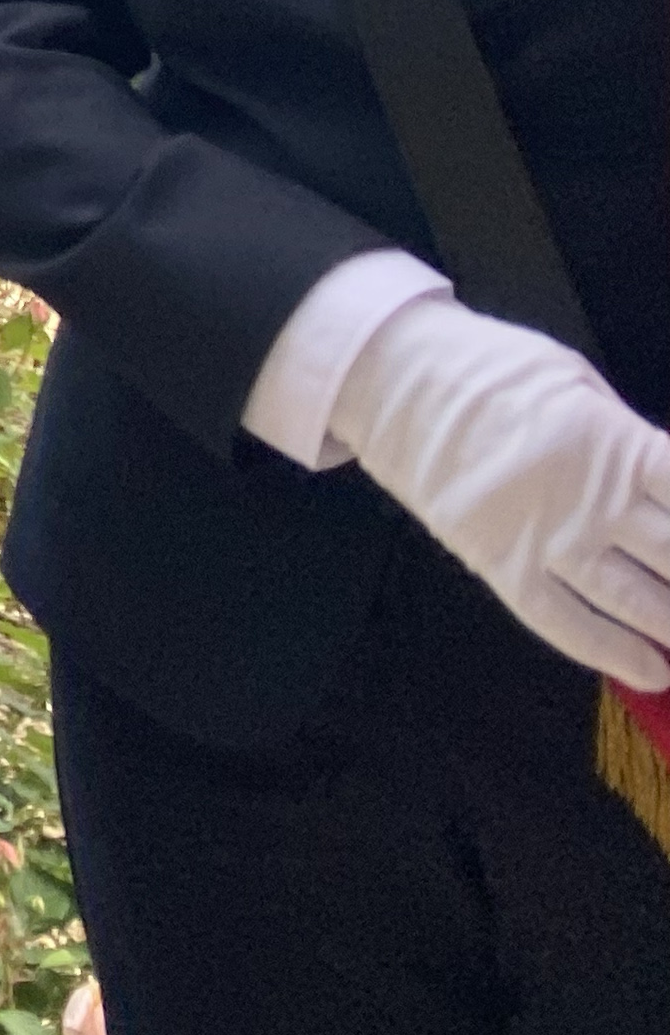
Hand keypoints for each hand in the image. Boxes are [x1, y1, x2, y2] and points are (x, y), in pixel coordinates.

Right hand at [330, 294, 669, 687]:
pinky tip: (647, 669)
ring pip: (632, 598)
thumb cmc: (486, 364)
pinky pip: (561, 620)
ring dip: (669, 623)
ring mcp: (546, 536)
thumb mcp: (574, 379)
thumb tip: (661, 486)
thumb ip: (624, 436)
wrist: (391, 375)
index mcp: (618, 444)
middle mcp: (593, 498)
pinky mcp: (500, 563)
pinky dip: (608, 650)